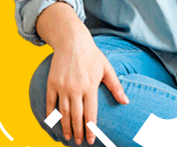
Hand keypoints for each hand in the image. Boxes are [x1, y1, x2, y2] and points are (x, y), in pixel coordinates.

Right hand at [46, 29, 128, 144]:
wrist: (72, 40)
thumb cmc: (91, 54)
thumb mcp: (106, 68)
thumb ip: (116, 86)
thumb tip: (126, 102)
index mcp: (90, 86)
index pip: (90, 114)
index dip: (91, 129)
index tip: (91, 140)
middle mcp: (76, 88)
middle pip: (76, 116)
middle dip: (78, 132)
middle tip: (79, 141)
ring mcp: (62, 86)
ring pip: (63, 112)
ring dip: (65, 127)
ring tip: (68, 137)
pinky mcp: (52, 82)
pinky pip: (50, 102)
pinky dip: (51, 114)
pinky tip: (53, 122)